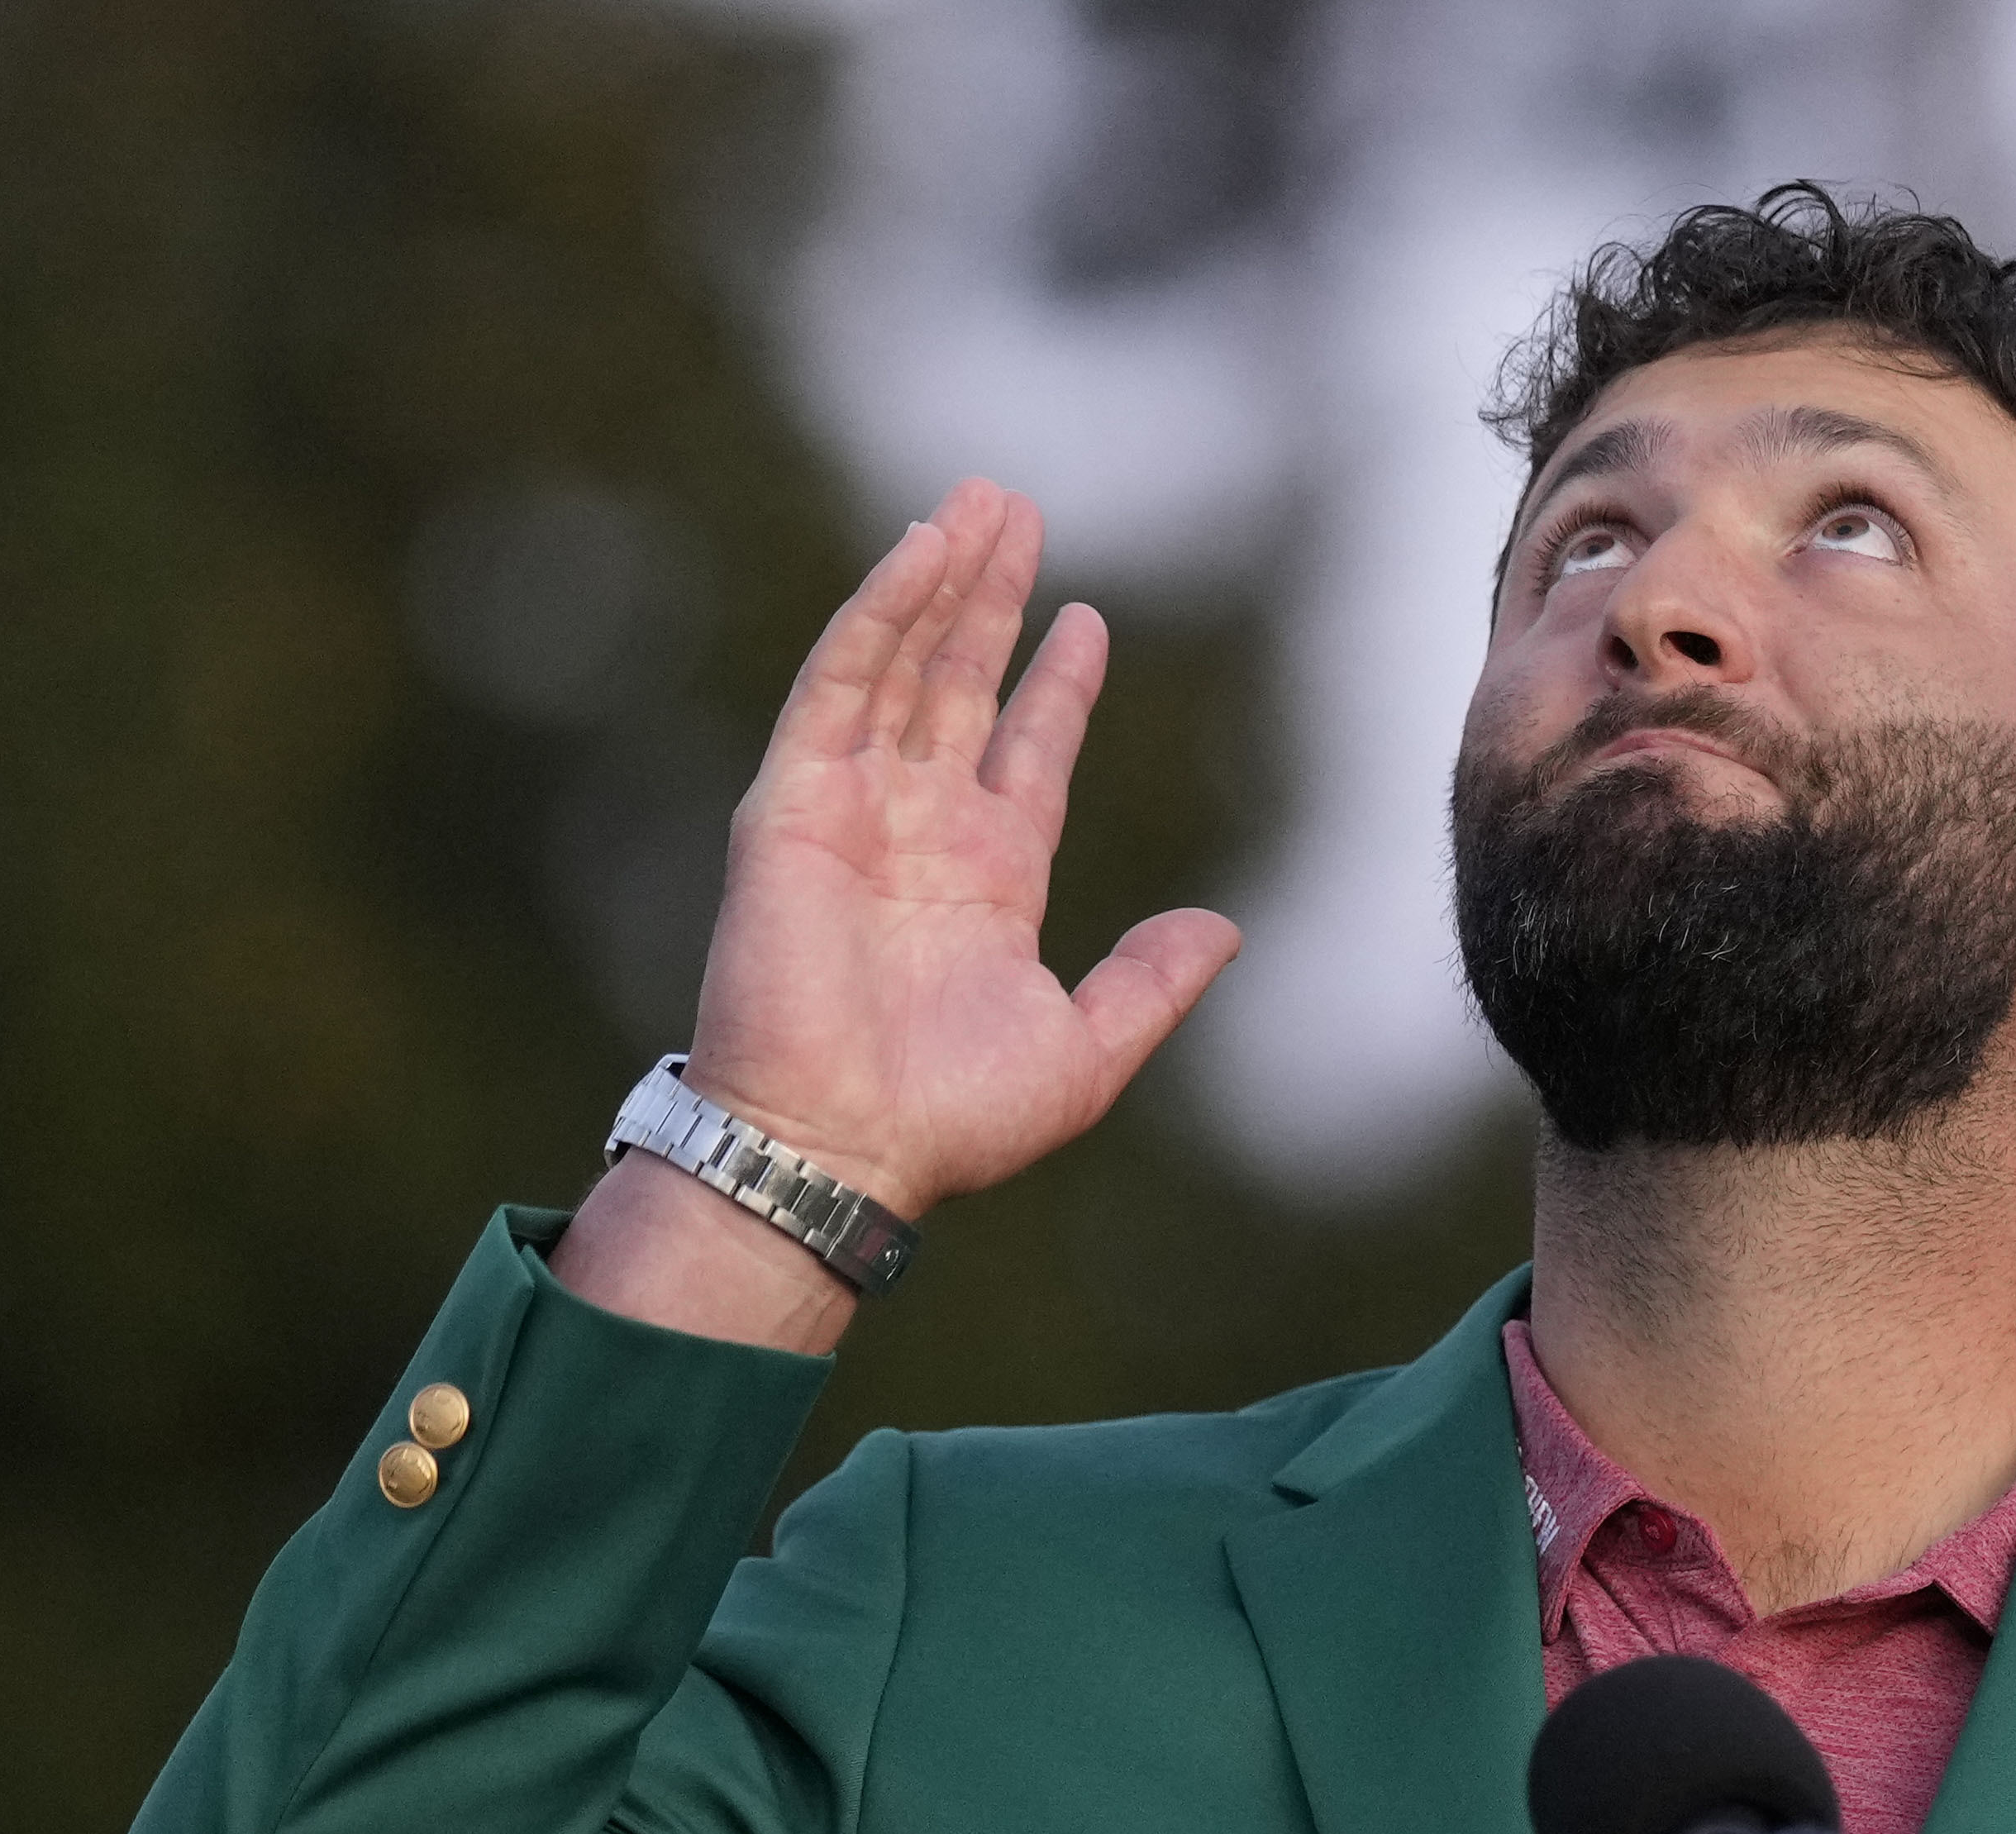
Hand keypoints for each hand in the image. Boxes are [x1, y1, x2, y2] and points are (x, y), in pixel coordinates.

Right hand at [690, 481, 1236, 1208]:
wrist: (843, 1150)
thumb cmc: (953, 1120)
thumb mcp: (1088, 1052)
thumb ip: (1152, 984)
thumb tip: (1224, 929)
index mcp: (989, 880)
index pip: (1027, 752)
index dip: (1056, 684)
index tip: (1085, 619)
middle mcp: (919, 831)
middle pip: (962, 684)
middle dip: (994, 598)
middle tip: (1021, 510)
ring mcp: (852, 810)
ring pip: (903, 664)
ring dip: (940, 580)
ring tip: (982, 502)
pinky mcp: (791, 805)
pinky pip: (837, 686)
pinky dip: (877, 615)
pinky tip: (921, 553)